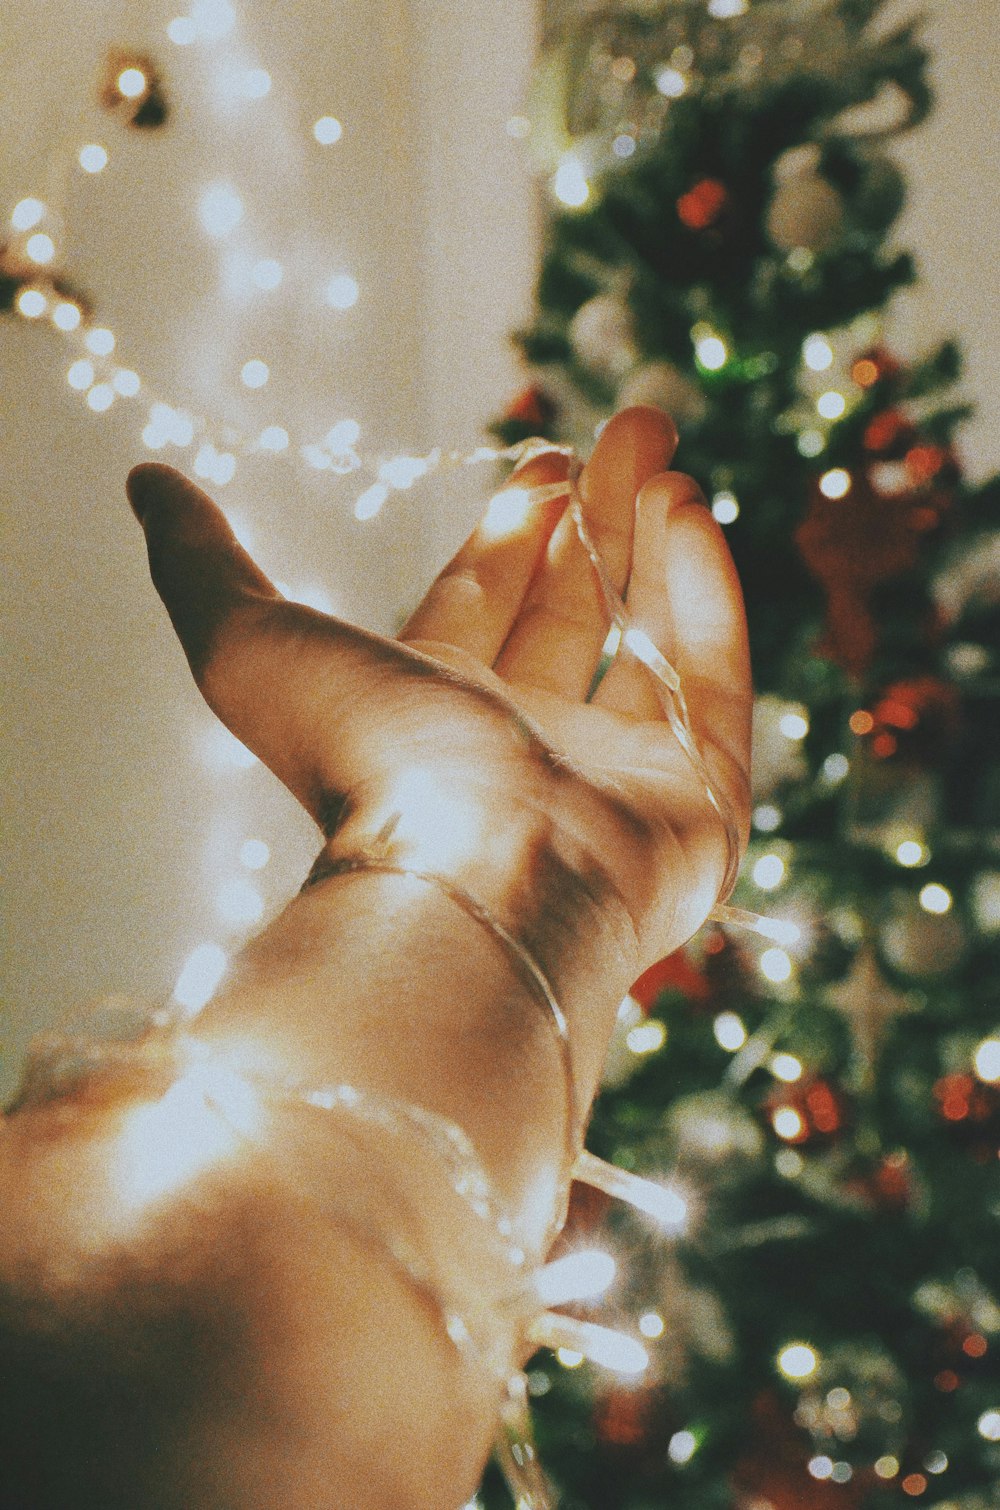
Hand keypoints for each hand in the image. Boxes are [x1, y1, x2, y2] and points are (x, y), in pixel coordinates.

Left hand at [128, 406, 750, 985]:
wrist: (478, 879)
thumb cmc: (363, 764)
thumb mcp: (250, 643)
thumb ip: (203, 562)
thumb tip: (147, 480)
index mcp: (433, 714)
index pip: (482, 602)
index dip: (513, 528)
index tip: (547, 458)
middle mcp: (524, 745)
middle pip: (568, 609)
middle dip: (593, 515)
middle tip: (629, 428)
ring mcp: (616, 780)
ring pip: (643, 641)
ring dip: (652, 545)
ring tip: (664, 459)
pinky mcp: (697, 806)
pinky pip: (711, 685)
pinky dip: (707, 600)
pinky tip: (692, 516)